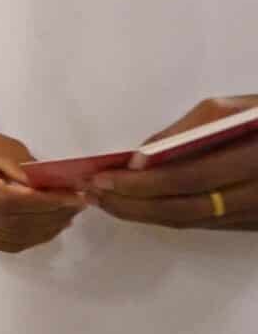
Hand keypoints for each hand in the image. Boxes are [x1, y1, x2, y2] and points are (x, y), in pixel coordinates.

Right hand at [0, 122, 86, 251]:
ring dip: (43, 231)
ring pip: (8, 239)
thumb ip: (25, 168)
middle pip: (9, 223)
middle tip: (76, 206)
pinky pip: (0, 245)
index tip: (75, 198)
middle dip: (50, 218)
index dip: (45, 204)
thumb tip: (58, 191)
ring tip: (65, 216)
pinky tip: (44, 226)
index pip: (7, 200)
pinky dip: (28, 238)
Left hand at [88, 96, 257, 230]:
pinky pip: (207, 224)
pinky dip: (169, 216)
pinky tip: (139, 205)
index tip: (102, 177)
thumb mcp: (238, 108)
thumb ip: (190, 130)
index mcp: (257, 158)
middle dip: (132, 205)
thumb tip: (142, 157)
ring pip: (193, 223)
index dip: (142, 183)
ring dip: (143, 215)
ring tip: (105, 201)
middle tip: (93, 194)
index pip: (189, 178)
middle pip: (185, 210)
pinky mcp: (256, 225)